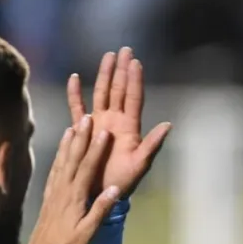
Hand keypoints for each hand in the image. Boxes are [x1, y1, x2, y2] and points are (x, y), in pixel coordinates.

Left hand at [15, 116, 119, 243]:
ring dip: (69, 142)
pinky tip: (61, 148)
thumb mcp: (88, 232)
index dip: (96, 149)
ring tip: (74, 125)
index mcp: (75, 197)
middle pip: (73, 158)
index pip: (87, 168)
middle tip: (87, 118)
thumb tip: (114, 189)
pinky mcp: (48, 194)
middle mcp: (63, 188)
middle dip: (82, 137)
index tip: (104, 132)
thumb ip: (100, 210)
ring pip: (62, 160)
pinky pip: (54, 169)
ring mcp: (54, 190)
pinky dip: (59, 155)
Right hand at [67, 47, 170, 197]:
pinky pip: (77, 109)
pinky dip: (75, 94)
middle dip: (121, 70)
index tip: (136, 61)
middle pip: (118, 90)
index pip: (133, 97)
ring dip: (104, 75)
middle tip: (124, 50)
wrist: (102, 194)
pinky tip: (73, 78)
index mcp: (129, 127)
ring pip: (101, 94)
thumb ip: (152, 144)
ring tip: (108, 56)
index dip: (135, 80)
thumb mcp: (140, 164)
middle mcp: (115, 121)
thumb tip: (168, 125)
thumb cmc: (123, 181)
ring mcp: (99, 124)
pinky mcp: (84, 131)